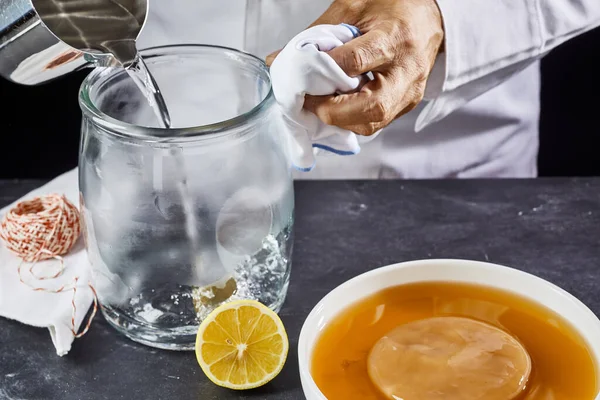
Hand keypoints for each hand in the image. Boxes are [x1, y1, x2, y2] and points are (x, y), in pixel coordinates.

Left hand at [266, 0, 443, 135]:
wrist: (429, 18)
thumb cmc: (393, 7)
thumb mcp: (352, 8)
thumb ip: (315, 35)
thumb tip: (277, 60)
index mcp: (394, 38)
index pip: (357, 61)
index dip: (325, 72)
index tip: (302, 75)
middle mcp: (406, 71)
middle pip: (371, 106)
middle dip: (333, 110)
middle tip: (309, 101)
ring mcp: (409, 92)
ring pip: (373, 122)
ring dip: (340, 120)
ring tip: (321, 105)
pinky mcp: (407, 104)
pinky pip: (377, 123)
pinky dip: (352, 120)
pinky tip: (338, 107)